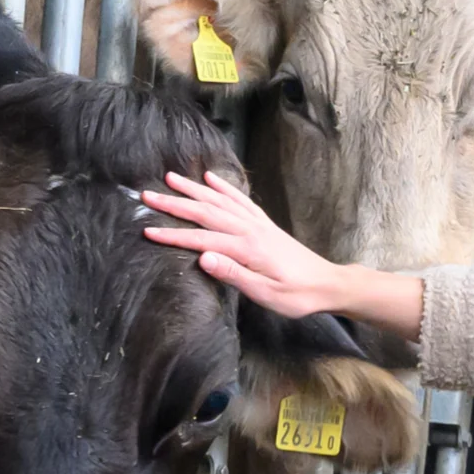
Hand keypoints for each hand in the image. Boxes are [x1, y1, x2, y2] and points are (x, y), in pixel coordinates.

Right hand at [140, 171, 424, 336]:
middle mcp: (250, 230)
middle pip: (206, 212)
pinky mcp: (264, 224)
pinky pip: (240, 200)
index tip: (147, 230)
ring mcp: (258, 224)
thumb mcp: (266, 294)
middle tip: (147, 195)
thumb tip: (203, 257)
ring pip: (220, 200)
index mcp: (247, 248)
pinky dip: (224, 187)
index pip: (201, 239)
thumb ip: (234, 274)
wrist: (327, 284)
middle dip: (175, 203)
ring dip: (194, 189)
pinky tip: (210, 178)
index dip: (173, 235)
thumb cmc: (297, 296)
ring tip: (170, 177)